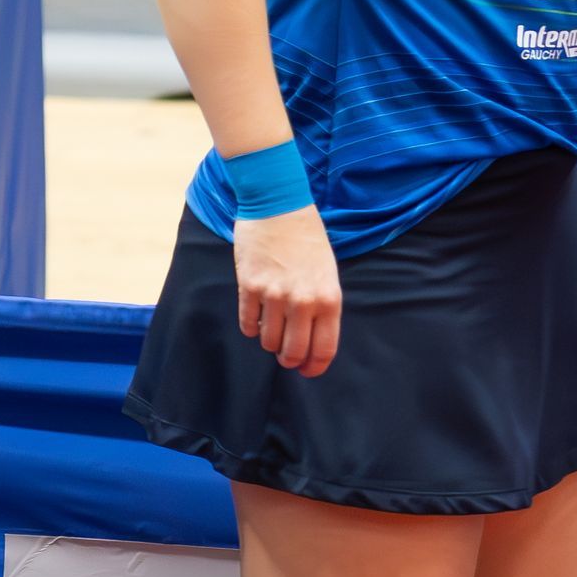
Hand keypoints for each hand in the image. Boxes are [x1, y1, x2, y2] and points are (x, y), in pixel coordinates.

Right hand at [233, 207, 343, 377]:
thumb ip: (322, 306)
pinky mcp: (249, 286)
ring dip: (270, 342)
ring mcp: (275, 295)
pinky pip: (248, 323)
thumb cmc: (308, 239)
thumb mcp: (327, 273)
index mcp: (329, 298)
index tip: (308, 371)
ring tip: (273, 329)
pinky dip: (251, 327)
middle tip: (287, 357)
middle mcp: (303, 301)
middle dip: (290, 360)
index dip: (315, 366)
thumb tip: (312, 339)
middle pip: (294, 352)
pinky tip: (256, 318)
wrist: (279, 206)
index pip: (324, 348)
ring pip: (268, 341)